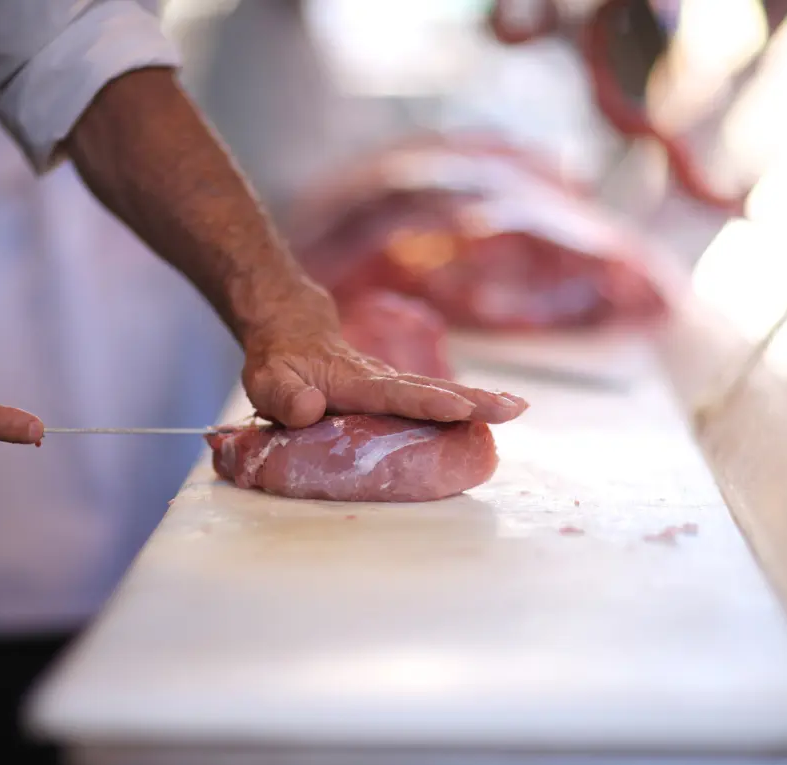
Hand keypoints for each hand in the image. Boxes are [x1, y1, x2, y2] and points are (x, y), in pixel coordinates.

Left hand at [241, 292, 527, 428]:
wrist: (293, 331)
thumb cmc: (279, 364)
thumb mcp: (269, 382)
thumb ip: (285, 397)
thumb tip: (308, 410)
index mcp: (355, 382)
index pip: (396, 394)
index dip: (428, 403)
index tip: (462, 408)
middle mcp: (382, 379)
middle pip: (434, 390)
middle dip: (476, 400)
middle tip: (516, 409)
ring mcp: (393, 383)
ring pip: (441, 390)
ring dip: (481, 400)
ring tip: (517, 409)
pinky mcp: (398, 390)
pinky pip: (435, 396)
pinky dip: (468, 403)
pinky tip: (495, 410)